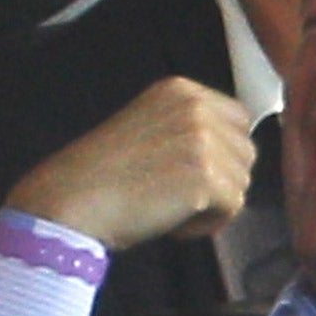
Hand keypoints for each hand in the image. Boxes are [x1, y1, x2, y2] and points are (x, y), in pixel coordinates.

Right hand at [0, 77, 254, 249]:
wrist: (70, 200)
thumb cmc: (98, 177)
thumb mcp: (146, 129)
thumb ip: (186, 129)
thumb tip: (229, 156)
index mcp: (180, 90)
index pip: (237, 119)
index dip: (221, 154)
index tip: (189, 175)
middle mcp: (196, 107)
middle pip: (245, 151)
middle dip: (220, 180)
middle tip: (176, 197)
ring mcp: (203, 140)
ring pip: (242, 182)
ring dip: (213, 205)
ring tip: (169, 210)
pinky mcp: (206, 177)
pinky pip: (233, 208)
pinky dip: (205, 225)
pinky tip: (172, 225)